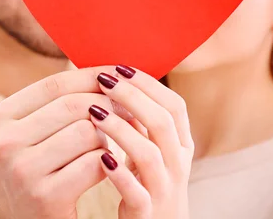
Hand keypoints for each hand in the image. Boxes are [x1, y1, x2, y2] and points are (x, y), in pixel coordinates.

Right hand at [0, 67, 127, 218]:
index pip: (54, 85)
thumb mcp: (29, 135)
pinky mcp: (46, 197)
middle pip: (74, 105)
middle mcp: (5, 142)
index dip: (90, 77)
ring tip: (106, 146)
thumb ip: (55, 105)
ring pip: (87, 132)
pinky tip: (105, 168)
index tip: (117, 75)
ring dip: (107, 137)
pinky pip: (95, 163)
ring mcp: (23, 171)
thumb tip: (106, 72)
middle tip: (128, 112)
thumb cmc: (35, 170)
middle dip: (108, 106)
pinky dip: (108, 163)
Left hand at [88, 65, 193, 218]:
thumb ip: (137, 121)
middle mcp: (178, 165)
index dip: (149, 84)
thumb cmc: (144, 183)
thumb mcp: (147, 149)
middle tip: (103, 80)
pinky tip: (100, 157)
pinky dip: (119, 173)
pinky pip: (137, 192)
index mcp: (180, 146)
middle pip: (163, 123)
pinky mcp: (148, 212)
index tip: (121, 68)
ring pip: (150, 154)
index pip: (174, 106)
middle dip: (132, 97)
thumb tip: (111, 79)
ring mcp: (165, 189)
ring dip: (121, 129)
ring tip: (93, 112)